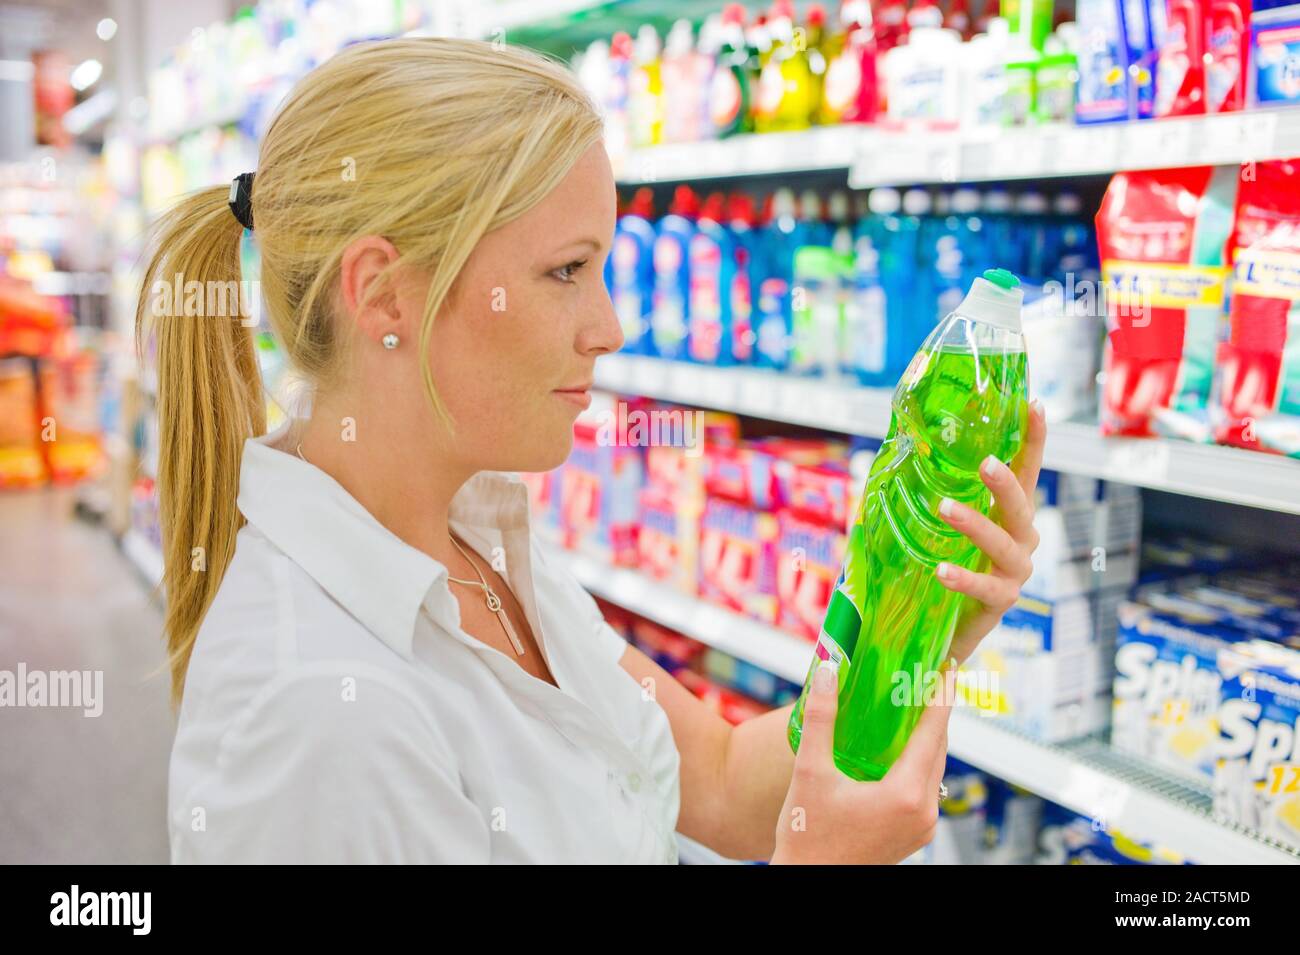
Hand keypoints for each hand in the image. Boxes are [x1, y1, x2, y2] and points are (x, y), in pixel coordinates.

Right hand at [771, 662, 955, 863]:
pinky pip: (927, 788)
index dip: (941, 696)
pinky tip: (904, 748)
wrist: (807, 881)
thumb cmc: (807, 837)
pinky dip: (920, 762)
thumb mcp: (810, 772)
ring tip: (918, 706)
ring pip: (935, 769)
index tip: (948, 668)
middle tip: (931, 678)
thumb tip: (829, 674)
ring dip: (929, 737)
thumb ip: (821, 719)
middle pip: (939, 749)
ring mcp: (922, 827)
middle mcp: (923, 812)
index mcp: (904, 794)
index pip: (932, 733)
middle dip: (935, 712)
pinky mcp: (914, 835)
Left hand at [937, 399, 1046, 665]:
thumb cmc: (944, 564)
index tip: (1034, 404)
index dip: (1033, 440)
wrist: (945, 630)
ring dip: (975, 525)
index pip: (1026, 472)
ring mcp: (1015, 572)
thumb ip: (931, 493)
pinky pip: (985, 589)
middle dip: (1005, 483)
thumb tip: (898, 449)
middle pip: (1021, 507)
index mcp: (1010, 515)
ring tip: (945, 509)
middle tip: (985, 463)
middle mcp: (1021, 540)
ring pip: (1004, 545)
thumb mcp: (939, 526)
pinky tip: (942, 571)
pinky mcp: (1002, 603)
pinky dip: (964, 578)